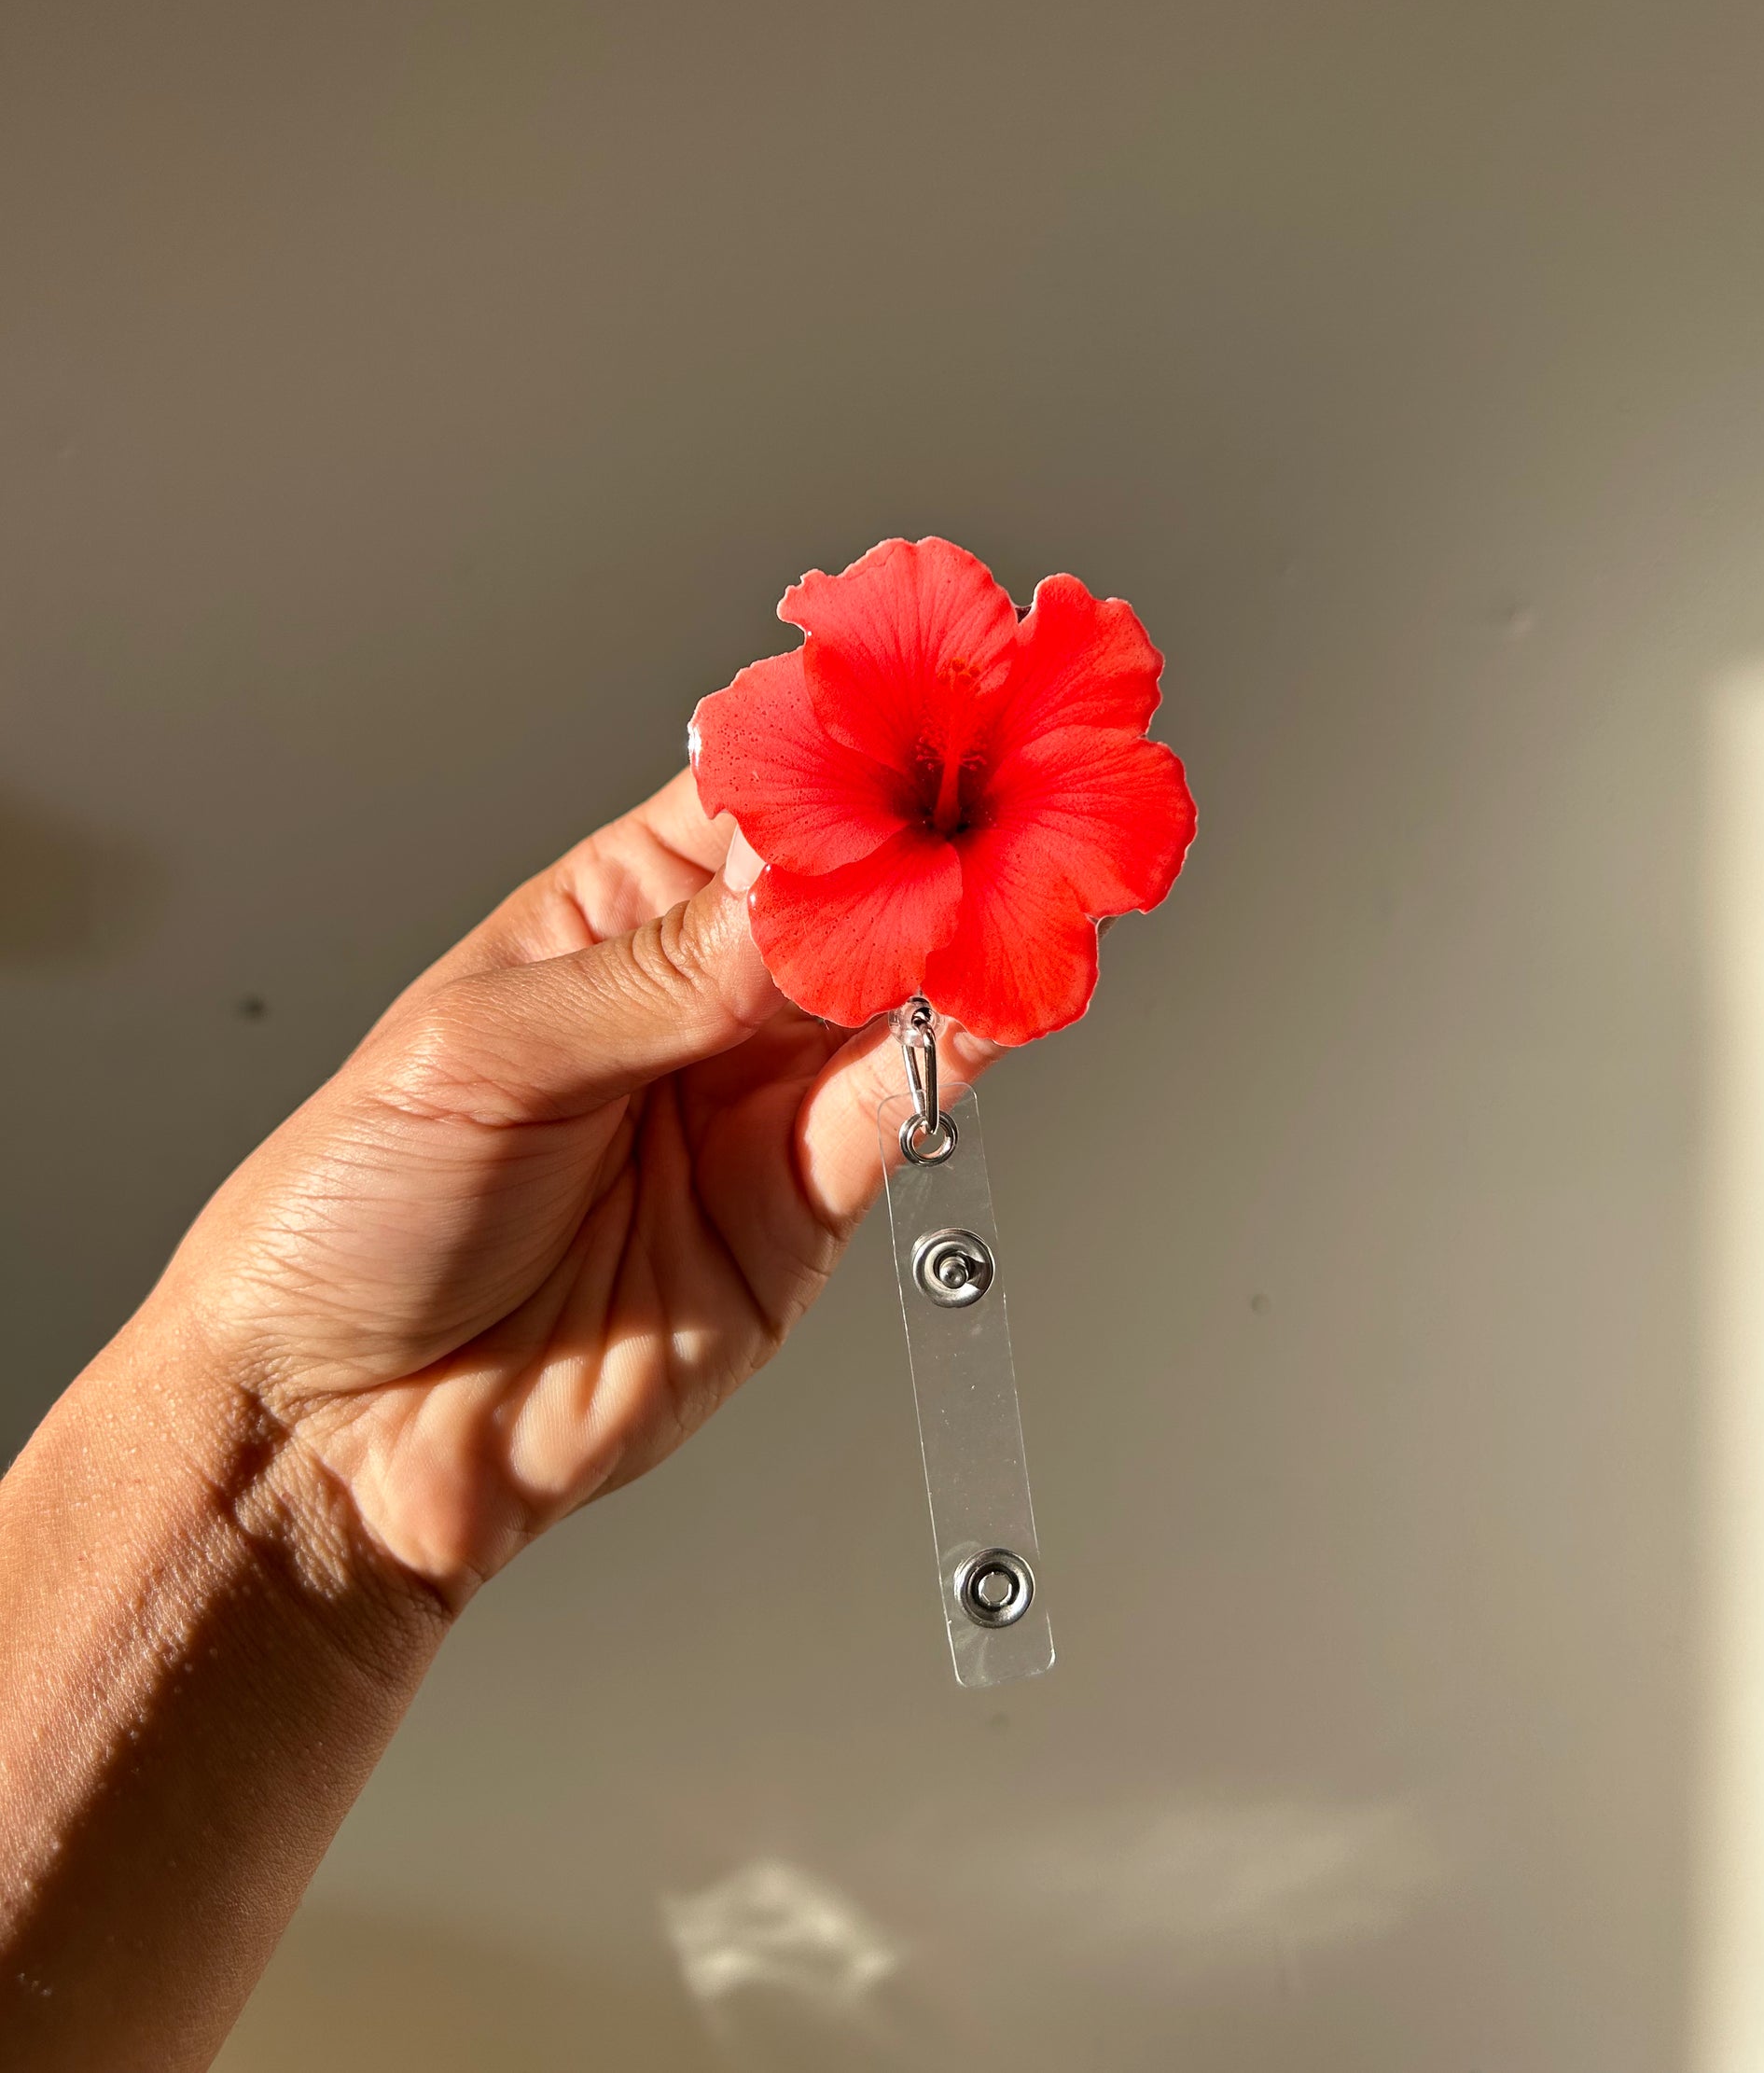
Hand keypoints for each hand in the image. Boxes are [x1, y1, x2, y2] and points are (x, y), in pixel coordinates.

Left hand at [159, 770, 996, 1605]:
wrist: (343, 1438)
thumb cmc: (351, 1217)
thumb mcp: (483, 1056)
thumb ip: (661, 978)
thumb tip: (800, 895)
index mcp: (607, 918)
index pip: (752, 807)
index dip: (836, 764)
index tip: (915, 726)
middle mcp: (698, 1001)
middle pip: (847, 893)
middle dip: (926, 843)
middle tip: (1004, 796)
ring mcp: (756, 1103)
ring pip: (895, 995)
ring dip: (963, 937)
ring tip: (1020, 883)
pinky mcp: (801, 1213)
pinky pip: (900, 1114)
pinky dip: (965, 1054)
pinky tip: (996, 998)